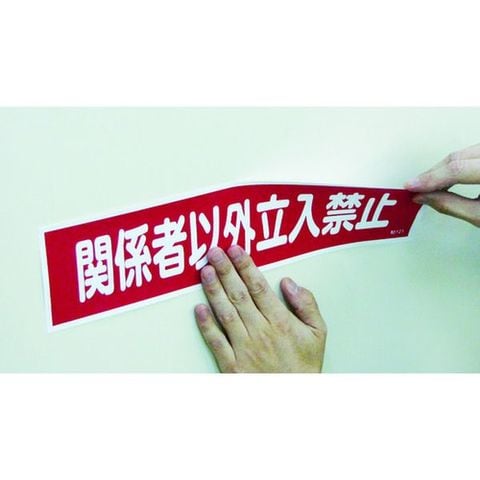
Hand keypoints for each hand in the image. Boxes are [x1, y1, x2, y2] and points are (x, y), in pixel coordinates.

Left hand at [194, 246, 326, 372]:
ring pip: (225, 313)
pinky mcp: (232, 365)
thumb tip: (288, 282)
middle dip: (225, 270)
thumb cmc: (304, 365)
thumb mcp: (318, 333)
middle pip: (239, 295)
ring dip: (213, 291)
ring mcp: (244, 348)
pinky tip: (198, 309)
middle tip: (213, 251)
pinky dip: (206, 326)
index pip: (259, 287)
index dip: (245, 266)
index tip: (235, 249)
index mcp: (280, 321)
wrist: (294, 399)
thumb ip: (306, 304)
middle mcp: (260, 331)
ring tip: (204, 271)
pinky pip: (216, 342)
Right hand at [404, 144, 479, 226]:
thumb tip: (423, 197)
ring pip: (462, 152)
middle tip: (414, 187)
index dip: (431, 179)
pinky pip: (469, 154)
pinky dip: (454, 165)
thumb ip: (451, 205)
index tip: (412, 187)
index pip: (458, 169)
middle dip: (433, 173)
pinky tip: (445, 177)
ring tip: (427, 184)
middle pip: (458, 158)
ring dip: (442, 168)